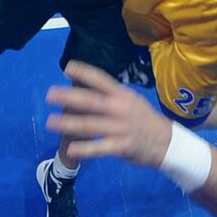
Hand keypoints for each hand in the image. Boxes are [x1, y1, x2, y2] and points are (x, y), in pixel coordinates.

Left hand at [46, 61, 173, 167]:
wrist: (166, 141)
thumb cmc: (143, 118)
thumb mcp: (131, 100)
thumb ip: (111, 95)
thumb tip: (85, 84)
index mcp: (122, 95)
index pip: (102, 80)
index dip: (85, 72)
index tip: (67, 67)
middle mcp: (121, 108)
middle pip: (92, 101)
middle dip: (70, 98)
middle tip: (50, 95)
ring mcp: (121, 128)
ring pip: (91, 125)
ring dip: (69, 124)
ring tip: (50, 122)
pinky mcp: (122, 146)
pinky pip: (100, 147)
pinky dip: (85, 149)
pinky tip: (71, 149)